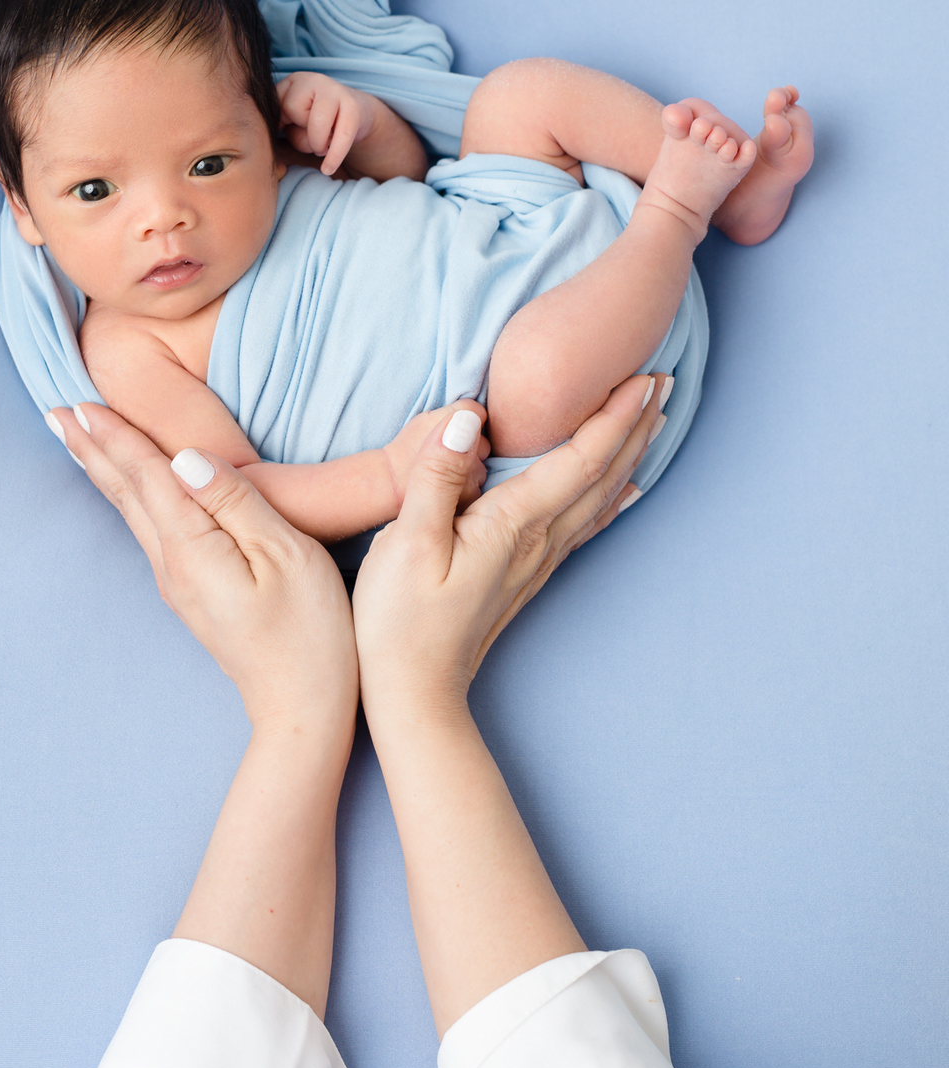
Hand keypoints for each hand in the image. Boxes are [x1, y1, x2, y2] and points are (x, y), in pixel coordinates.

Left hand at [48, 404, 357, 730]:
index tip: (80, 401)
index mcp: (192, 548)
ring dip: (103, 470)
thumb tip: (185, 458)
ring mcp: (177, 582)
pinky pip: (148, 528)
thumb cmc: (310, 632)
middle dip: (92, 449)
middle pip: (126, 493)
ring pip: (131, 512)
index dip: (117, 435)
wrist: (302, 709)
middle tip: (55, 411)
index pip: (148, 475)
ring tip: (75, 440)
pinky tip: (127, 491)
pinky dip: (128, 496)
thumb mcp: (285, 554)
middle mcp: (172, 565)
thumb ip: (234, 501)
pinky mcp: (191, 592)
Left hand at [276, 71, 377, 174]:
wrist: (356, 112)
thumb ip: (278, 124)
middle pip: (292, 109)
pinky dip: (333, 157)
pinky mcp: (354, 107)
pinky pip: (341, 136)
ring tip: (321, 147)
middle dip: (299, 131)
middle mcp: (313, 79)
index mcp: (293, 82)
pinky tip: (327, 168)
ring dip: (316, 144)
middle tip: (310, 138)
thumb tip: (265, 138)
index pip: (273, 103)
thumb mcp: (292, 119)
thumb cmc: (316, 120)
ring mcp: (335, 90)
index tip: (288, 130)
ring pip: (316, 123)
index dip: (280, 123)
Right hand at [353, 374, 665, 719]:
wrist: (414, 690)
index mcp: (515, 524)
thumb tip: (469, 417)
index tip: (644, 377)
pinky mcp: (528, 573)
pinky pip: (586, 523)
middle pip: (603, 474)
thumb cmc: (401, 618)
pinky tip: (626, 491)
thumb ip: (438, 476)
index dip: (615, 416)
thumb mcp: (405, 541)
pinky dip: (613, 496)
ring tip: (656, 420)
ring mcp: (538, 560)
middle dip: (636, 424)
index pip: (580, 459)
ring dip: (631, 454)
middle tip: (667, 380)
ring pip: (601, 497)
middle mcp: (539, 540)